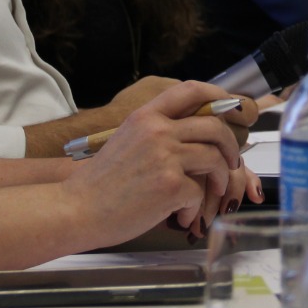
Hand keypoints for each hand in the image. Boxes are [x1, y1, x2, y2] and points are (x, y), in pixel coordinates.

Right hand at [65, 82, 252, 246]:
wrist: (76, 209)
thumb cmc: (100, 183)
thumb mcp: (128, 139)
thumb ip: (158, 131)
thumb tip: (196, 132)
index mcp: (146, 116)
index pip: (190, 89)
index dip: (217, 95)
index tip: (229, 109)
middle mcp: (158, 131)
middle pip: (215, 127)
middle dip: (230, 146)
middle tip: (231, 161)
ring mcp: (166, 158)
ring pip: (216, 159)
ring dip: (222, 178)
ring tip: (213, 191)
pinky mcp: (171, 186)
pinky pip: (200, 193)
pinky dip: (196, 209)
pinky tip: (183, 217)